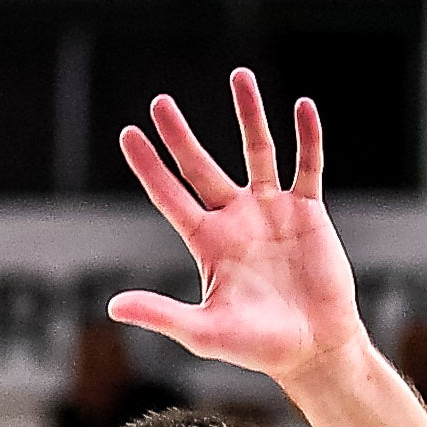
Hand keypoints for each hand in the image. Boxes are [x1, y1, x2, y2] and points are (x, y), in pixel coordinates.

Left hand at [108, 72, 360, 387]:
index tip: (128, 135)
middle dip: (180, 135)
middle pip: (201, 167)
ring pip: (258, 152)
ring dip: (249, 115)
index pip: (171, 196)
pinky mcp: (308, 212)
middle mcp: (236, 219)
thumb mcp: (204, 332)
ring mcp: (272, 212)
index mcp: (208, 242)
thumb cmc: (258, 347)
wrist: (314, 351)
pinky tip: (302, 106)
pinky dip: (307, 138)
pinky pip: (307, 167)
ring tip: (239, 76)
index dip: (149, 168)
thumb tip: (112, 306)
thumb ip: (161, 313)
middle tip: (159, 102)